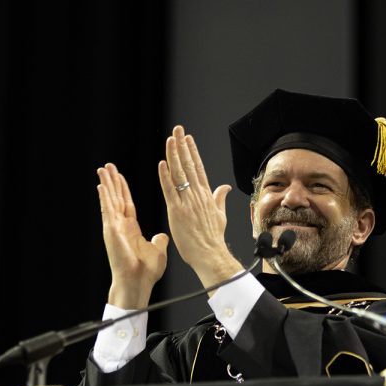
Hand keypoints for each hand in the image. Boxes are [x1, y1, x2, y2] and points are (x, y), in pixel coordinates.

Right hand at [98, 162, 168, 308]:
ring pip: (109, 201)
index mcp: (131, 229)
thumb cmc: (146, 272)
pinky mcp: (111, 231)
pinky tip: (101, 185)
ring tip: (102, 170)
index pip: (126, 204)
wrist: (138, 283)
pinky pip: (108, 210)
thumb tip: (162, 236)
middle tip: (108, 166)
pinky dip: (104, 197)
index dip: (123, 189)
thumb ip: (158, 241)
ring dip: (106, 184)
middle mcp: (120, 226)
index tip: (119, 176)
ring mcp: (114, 228)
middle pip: (116, 198)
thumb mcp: (157, 251)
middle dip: (112, 182)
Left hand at [159, 125, 242, 287]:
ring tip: (170, 140)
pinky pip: (169, 191)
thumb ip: (219, 198)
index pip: (197, 168)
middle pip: (188, 165)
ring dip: (173, 155)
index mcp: (206, 195)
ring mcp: (187, 202)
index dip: (192, 151)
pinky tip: (162, 164)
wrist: (210, 254)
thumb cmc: (213, 238)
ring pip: (179, 174)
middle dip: (182, 146)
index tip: (187, 138)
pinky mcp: (177, 211)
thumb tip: (224, 187)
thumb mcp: (220, 215)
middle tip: (177, 130)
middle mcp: (197, 195)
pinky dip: (165, 177)